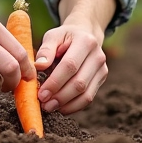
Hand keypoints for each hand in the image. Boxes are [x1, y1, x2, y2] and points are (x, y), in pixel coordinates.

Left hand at [33, 0, 116, 114]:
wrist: (84, 34)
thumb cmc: (64, 37)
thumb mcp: (53, 36)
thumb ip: (46, 49)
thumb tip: (39, 65)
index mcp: (86, 41)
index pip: (70, 65)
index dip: (55, 82)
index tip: (41, 94)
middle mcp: (98, 56)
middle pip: (79, 83)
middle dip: (60, 97)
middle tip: (44, 104)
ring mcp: (102, 69)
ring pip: (86, 94)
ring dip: (66, 105)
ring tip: (50, 107)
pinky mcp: (101, 79)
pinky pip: (89, 98)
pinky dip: (74, 106)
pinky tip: (60, 107)